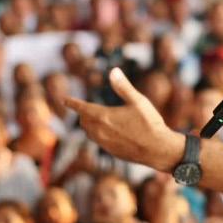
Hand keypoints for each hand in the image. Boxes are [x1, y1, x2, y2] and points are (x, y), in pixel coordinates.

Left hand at [65, 69, 184, 172]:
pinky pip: (98, 141)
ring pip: (89, 132)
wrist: (158, 150)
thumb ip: (123, 87)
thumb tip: (113, 71)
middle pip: (84, 121)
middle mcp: (100, 131)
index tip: (64, 100)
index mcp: (104, 116)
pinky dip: (97, 134)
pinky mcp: (111, 152)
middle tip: (84, 108)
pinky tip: (108, 132)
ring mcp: (105, 143)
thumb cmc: (150, 123)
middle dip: (83, 113)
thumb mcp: (138, 101)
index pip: (82, 108)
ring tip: (94, 119)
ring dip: (89, 125)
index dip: (72, 103)